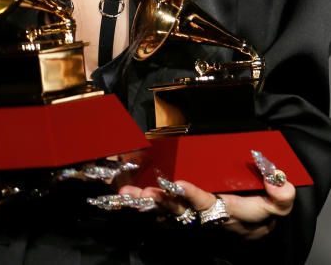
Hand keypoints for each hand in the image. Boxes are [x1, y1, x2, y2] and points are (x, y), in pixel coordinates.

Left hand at [119, 175, 294, 239]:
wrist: (253, 225)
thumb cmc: (262, 208)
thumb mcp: (279, 204)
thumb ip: (280, 193)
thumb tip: (275, 179)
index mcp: (229, 213)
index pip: (210, 205)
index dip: (194, 196)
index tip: (179, 183)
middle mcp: (207, 218)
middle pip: (181, 212)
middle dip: (161, 201)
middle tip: (144, 190)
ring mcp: (192, 217)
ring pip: (165, 212)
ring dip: (146, 203)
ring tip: (127, 194)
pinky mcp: (182, 214)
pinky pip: (159, 211)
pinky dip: (143, 203)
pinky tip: (124, 194)